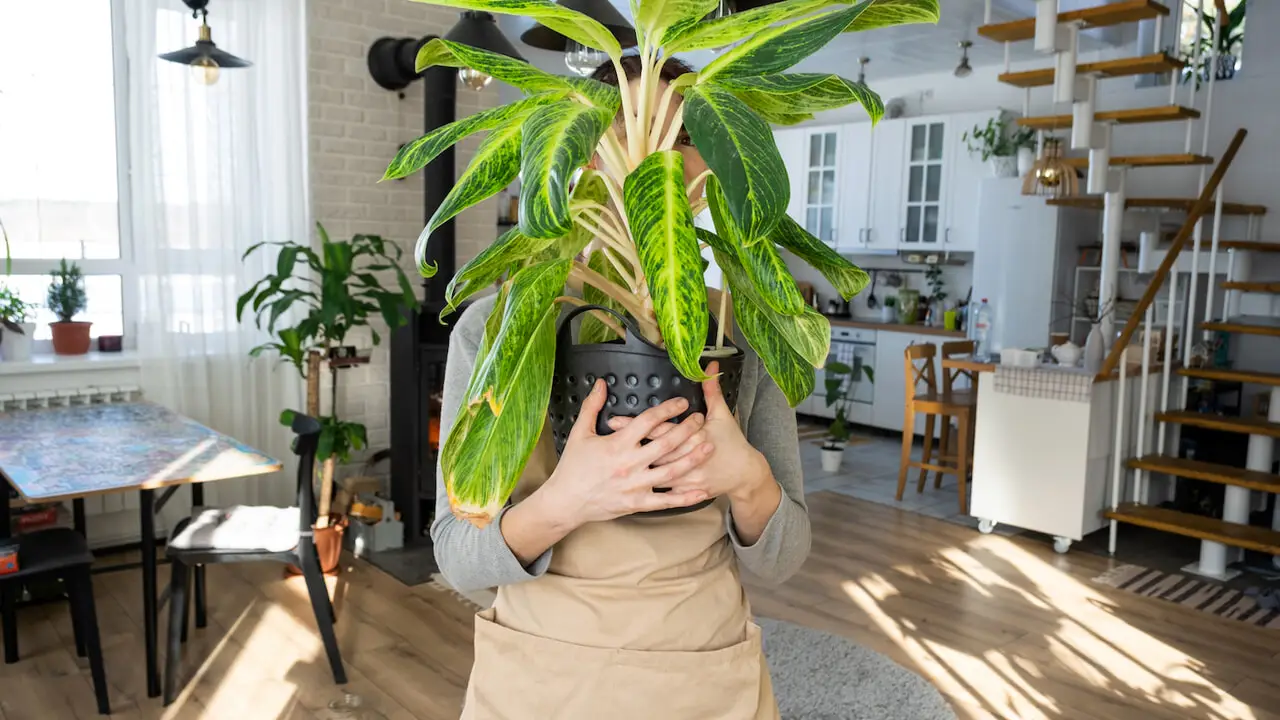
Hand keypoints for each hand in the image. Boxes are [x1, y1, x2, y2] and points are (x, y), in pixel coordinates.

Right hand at [534, 380, 713, 528]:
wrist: (566, 501)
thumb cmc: (572, 467)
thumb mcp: (579, 433)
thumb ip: (592, 406)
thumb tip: (602, 384)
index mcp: (617, 445)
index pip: (647, 422)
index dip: (667, 410)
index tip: (682, 403)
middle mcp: (629, 465)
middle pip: (665, 444)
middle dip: (686, 430)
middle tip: (700, 420)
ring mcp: (635, 486)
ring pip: (671, 472)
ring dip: (692, 458)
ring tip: (709, 446)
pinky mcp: (637, 504)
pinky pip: (666, 501)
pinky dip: (685, 497)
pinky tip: (701, 491)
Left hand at [607, 362, 770, 503]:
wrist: (745, 473)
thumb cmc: (732, 442)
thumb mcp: (722, 415)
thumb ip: (711, 391)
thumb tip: (708, 368)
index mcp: (694, 436)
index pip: (660, 428)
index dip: (636, 424)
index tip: (614, 420)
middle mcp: (687, 458)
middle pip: (652, 450)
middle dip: (627, 444)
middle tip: (604, 438)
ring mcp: (686, 478)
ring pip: (654, 473)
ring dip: (633, 467)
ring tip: (610, 461)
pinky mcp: (685, 491)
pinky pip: (663, 492)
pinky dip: (647, 488)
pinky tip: (628, 486)